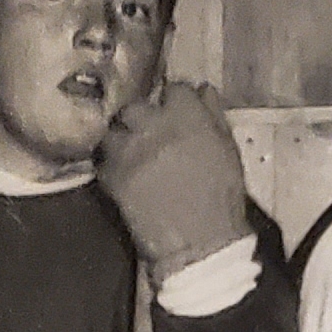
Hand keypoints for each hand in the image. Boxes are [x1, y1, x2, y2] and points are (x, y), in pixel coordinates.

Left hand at [93, 81, 252, 279]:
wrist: (201, 244)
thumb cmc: (223, 198)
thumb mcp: (228, 151)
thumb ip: (213, 116)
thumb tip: (203, 91)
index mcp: (187, 116)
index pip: (174, 88)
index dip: (175, 100)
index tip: (176, 111)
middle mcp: (153, 126)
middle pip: (135, 107)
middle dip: (141, 119)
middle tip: (149, 135)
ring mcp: (129, 151)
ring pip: (113, 132)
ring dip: (121, 141)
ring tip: (131, 155)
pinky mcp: (113, 177)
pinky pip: (104, 162)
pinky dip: (112, 167)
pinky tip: (123, 177)